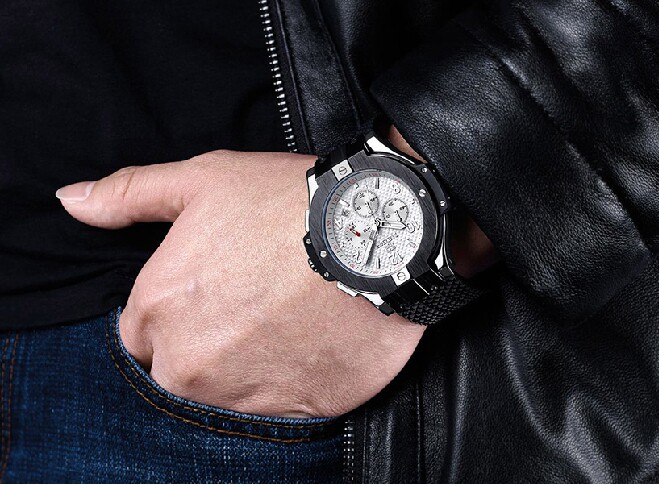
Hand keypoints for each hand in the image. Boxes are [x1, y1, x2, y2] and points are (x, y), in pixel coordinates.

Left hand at [56, 150, 425, 417]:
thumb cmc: (288, 203)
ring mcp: (241, 393)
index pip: (141, 335)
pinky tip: (309, 342)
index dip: (179, 311)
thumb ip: (130, 194)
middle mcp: (189, 362)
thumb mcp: (204, 180)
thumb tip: (70, 201)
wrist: (377, 234)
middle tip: (256, 305)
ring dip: (246, 368)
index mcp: (158, 308)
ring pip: (224, 395)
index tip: (218, 291)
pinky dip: (288, 383)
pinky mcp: (293, 411)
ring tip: (287, 321)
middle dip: (206, 345)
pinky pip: (275, 408)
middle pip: (179, 370)